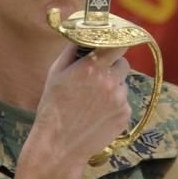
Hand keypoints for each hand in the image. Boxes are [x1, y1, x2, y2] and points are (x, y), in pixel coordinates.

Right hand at [34, 44, 130, 160]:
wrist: (59, 143)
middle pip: (123, 64)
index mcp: (93, 67)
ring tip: (93, 99)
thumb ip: (72, 51)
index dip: (117, 42)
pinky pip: (123, 102)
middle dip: (113, 66)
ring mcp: (119, 100)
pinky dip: (114, 104)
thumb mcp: (55, 72)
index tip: (113, 43)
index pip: (118, 44)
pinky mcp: (124, 116)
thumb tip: (82, 34)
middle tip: (98, 74)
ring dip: (113, 86)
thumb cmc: (53, 106)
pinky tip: (97, 113)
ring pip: (122, 84)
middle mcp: (110, 81)